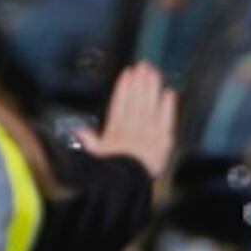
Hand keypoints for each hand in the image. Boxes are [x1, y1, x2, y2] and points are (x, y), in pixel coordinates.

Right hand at [92, 62, 176, 178]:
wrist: (126, 185)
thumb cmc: (110, 174)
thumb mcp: (96, 157)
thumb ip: (90, 142)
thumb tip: (80, 131)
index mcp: (115, 131)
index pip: (119, 104)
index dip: (123, 87)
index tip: (126, 73)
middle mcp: (132, 128)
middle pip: (136, 101)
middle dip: (139, 82)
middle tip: (143, 65)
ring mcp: (148, 132)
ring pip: (150, 106)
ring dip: (152, 88)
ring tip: (154, 72)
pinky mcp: (162, 140)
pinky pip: (166, 120)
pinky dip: (168, 106)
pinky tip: (169, 93)